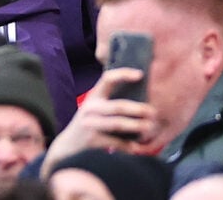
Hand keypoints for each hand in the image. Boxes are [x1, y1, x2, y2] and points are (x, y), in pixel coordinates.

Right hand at [40, 68, 157, 176]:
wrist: (69, 144)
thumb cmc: (89, 123)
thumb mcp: (94, 107)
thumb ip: (110, 100)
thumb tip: (140, 95)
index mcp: (93, 96)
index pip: (107, 79)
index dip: (123, 74)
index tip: (140, 75)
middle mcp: (90, 108)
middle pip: (118, 106)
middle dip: (138, 109)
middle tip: (154, 112)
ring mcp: (90, 124)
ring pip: (118, 124)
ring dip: (137, 126)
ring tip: (150, 127)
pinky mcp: (92, 140)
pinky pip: (115, 142)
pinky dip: (129, 146)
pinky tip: (137, 147)